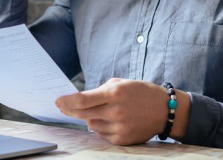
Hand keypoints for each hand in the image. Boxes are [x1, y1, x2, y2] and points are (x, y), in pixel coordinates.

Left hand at [56, 78, 189, 144]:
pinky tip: (109, 120)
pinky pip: (101, 134)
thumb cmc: (140, 92)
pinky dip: (100, 127)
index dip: (66, 101)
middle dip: (70, 110)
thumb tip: (78, 100)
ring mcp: (119, 128)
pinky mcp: (122, 140)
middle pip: (82, 114)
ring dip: (89, 118)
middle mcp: (116, 112)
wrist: (165, 110)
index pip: (82, 100)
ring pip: (91, 125)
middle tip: (62, 107)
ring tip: (101, 111)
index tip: (58, 101)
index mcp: (114, 94)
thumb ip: (99, 91)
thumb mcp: (120, 83)